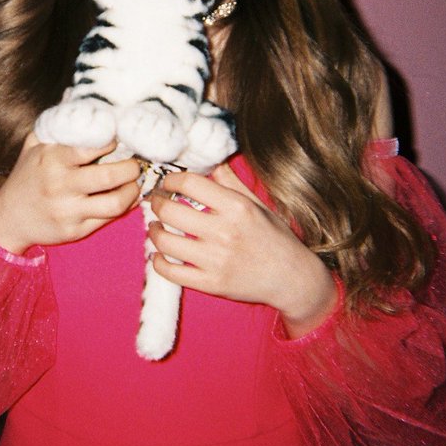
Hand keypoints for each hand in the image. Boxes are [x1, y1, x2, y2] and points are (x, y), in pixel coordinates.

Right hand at [0, 133, 140, 253]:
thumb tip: (74, 94)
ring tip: (134, 182)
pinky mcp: (75, 231)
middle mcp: (60, 185)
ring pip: (115, 203)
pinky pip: (109, 219)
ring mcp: (68, 210)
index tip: (121, 138)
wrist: (8, 218)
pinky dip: (125, 206)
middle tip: (136, 162)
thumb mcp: (33, 145)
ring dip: (132, 190)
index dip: (113, 140)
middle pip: (110, 176)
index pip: (91, 145)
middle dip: (131, 167)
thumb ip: (56, 123)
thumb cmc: (26, 176)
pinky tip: (128, 197)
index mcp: (51, 159)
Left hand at [147, 163, 337, 336]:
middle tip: (156, 202)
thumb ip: (230, 182)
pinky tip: (160, 254)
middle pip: (169, 210)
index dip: (170, 180)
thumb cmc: (275, 238)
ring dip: (153, 231)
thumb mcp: (257, 204)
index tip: (167, 183)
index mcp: (236, 207)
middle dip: (156, 203)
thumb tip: (209, 161)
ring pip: (164, 240)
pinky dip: (158, 261)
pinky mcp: (211, 284)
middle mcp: (224, 232)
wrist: (292, 278)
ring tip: (156, 227)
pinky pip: (170, 271)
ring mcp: (216, 260)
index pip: (189, 183)